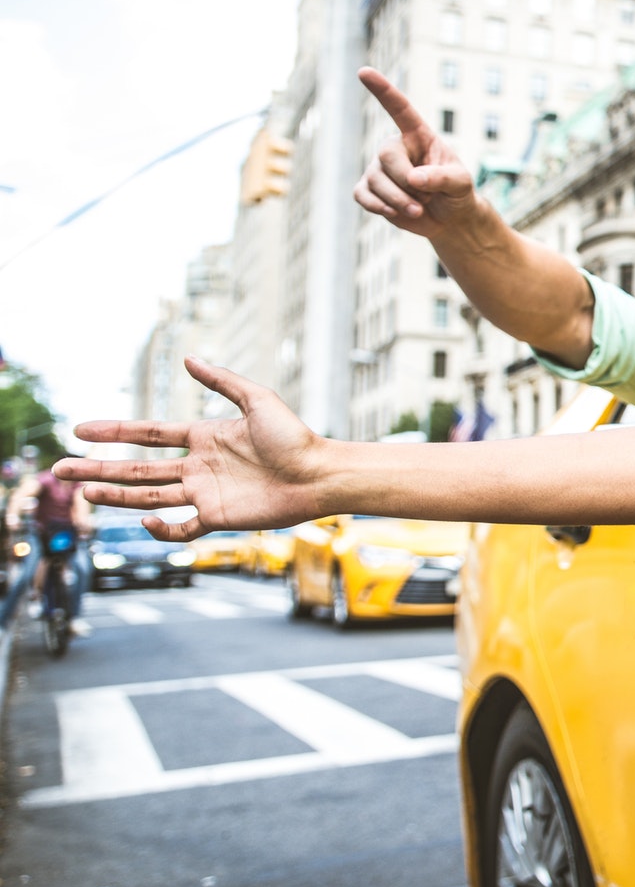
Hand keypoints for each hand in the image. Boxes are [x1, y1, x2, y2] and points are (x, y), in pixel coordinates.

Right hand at [54, 358, 328, 541]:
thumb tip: (188, 358)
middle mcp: (199, 465)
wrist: (321, 475)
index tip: (81, 430)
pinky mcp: (218, 517)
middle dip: (99, 468)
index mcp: (204, 436)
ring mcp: (205, 492)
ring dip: (116, 496)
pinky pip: (181, 527)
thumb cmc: (296, 437)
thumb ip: (222, 381)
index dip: (114, 432)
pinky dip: (161, 528)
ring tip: (85, 493)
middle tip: (62, 469)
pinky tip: (146, 519)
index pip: (148, 435)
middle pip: (138, 468)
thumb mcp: (258, 400)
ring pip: (148, 497)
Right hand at [352, 67, 477, 236]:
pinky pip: (362, 196)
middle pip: (386, 156)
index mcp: (419, 136)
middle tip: (427, 197)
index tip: (364, 71)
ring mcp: (380, 168)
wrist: (449, 219)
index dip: (383, 90)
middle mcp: (396, 148)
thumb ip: (442, 177)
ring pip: (375, 181)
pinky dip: (379, 208)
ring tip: (419, 208)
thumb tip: (413, 177)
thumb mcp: (461, 183)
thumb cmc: (457, 193)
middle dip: (406, 182)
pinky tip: (395, 213)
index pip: (399, 109)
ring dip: (399, 201)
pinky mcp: (370, 190)